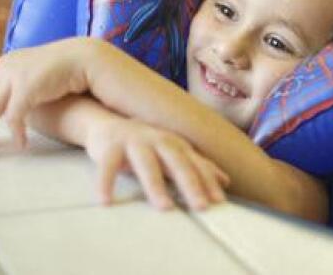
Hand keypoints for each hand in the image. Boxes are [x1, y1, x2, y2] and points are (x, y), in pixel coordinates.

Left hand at [0, 37, 94, 157]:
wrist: (87, 57)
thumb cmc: (68, 70)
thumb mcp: (38, 77)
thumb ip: (24, 87)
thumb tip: (18, 105)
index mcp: (5, 65)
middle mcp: (4, 68)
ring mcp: (13, 76)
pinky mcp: (26, 86)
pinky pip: (14, 116)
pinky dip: (16, 132)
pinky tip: (21, 145)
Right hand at [85, 117, 230, 210]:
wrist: (108, 125)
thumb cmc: (146, 145)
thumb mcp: (174, 154)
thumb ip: (198, 166)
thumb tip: (225, 181)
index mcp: (176, 144)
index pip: (196, 164)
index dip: (209, 181)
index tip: (220, 201)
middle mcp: (158, 140)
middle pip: (177, 162)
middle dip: (191, 184)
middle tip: (201, 207)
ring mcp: (134, 142)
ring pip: (147, 164)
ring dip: (156, 186)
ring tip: (165, 208)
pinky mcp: (110, 148)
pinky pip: (108, 167)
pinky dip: (106, 183)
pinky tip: (106, 201)